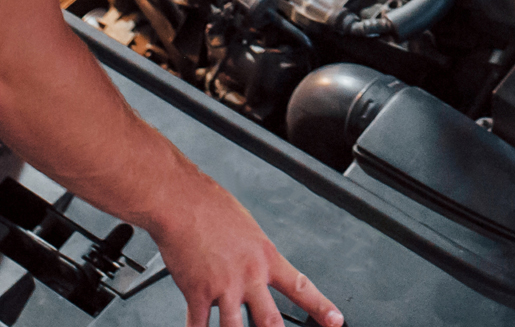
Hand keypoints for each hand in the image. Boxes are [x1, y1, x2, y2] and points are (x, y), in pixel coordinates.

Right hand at [151, 175, 341, 326]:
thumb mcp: (246, 224)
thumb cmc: (208, 204)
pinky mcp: (197, 291)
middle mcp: (249, 276)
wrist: (179, 201)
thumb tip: (253, 259)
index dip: (321, 308)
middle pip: (271, 321)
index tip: (336, 320)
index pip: (302, 287)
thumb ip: (253, 249)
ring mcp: (223, 287)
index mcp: (265, 256)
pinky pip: (198, 323)